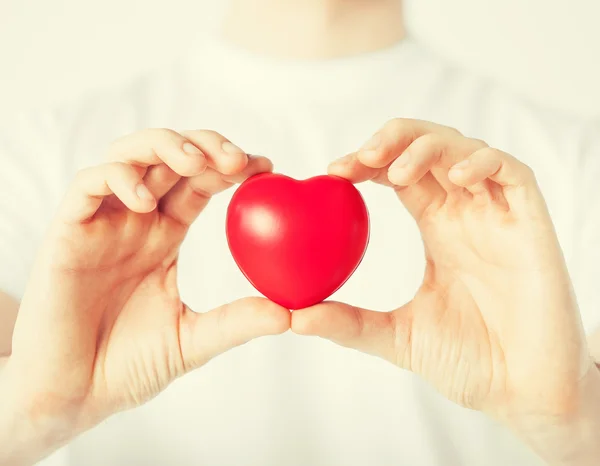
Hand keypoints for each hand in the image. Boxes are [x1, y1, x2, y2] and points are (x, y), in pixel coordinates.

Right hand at [3, 129, 289, 455]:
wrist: (72, 396)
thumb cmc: (126, 367)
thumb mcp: (192, 340)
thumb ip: (236, 322)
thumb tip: (291, 313)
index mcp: (165, 235)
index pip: (200, 182)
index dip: (231, 166)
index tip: (266, 167)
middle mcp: (136, 220)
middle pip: (170, 156)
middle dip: (205, 145)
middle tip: (237, 160)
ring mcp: (102, 222)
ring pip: (130, 155)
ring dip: (165, 147)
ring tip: (197, 164)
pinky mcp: (68, 232)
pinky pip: (89, 184)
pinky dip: (119, 180)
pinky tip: (146, 202)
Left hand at [292, 118, 593, 425]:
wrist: (524, 393)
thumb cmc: (468, 361)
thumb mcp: (396, 336)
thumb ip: (349, 322)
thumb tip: (292, 315)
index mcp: (439, 226)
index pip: (401, 173)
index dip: (369, 162)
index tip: (333, 171)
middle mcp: (467, 212)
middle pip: (430, 148)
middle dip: (394, 140)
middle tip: (359, 157)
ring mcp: (500, 215)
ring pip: (466, 150)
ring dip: (428, 148)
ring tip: (396, 171)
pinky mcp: (532, 224)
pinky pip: (513, 173)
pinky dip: (482, 164)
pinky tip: (454, 179)